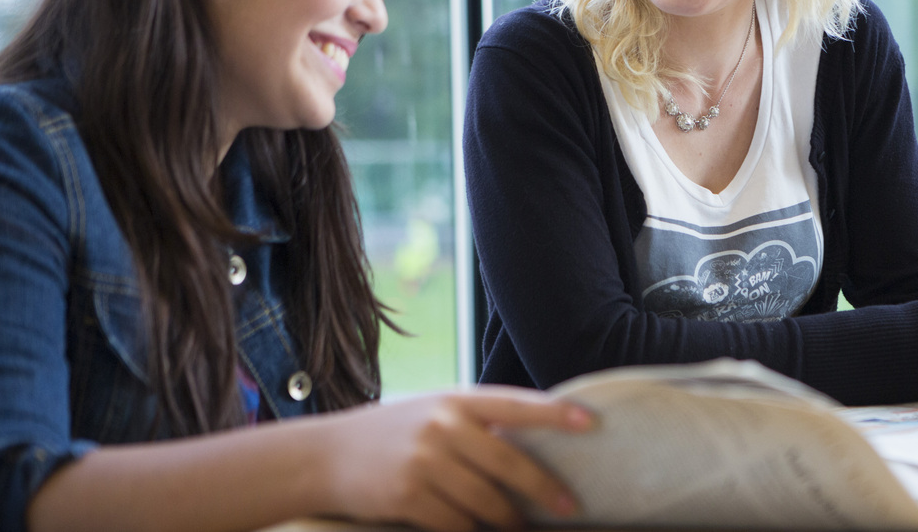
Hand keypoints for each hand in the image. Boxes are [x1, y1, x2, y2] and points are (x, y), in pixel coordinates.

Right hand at [317, 386, 592, 531]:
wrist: (326, 455)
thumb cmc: (393, 433)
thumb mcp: (434, 413)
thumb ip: (476, 426)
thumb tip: (530, 450)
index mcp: (456, 399)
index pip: (516, 404)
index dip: (555, 415)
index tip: (591, 424)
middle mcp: (443, 425)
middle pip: (509, 463)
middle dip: (543, 489)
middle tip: (569, 506)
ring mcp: (424, 461)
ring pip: (486, 502)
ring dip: (507, 521)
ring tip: (518, 527)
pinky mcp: (408, 495)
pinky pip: (456, 525)